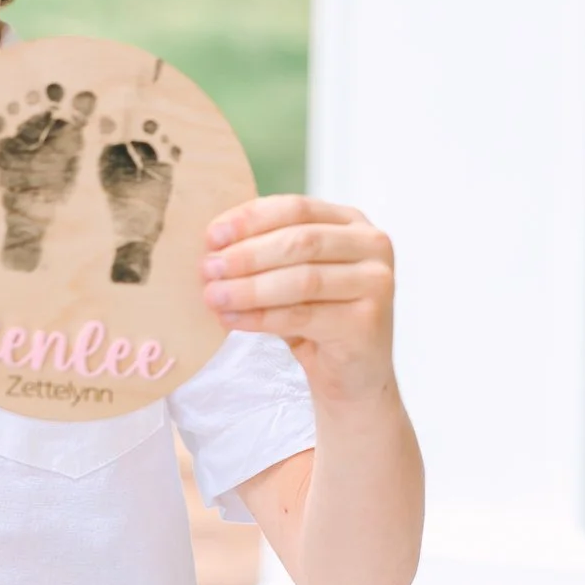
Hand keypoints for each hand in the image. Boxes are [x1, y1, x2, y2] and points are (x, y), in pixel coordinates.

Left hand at [202, 196, 395, 400]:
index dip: (251, 219)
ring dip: (250, 288)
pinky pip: (303, 316)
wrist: (352, 376)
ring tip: (213, 296)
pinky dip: (261, 318)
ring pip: (302, 279)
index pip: (297, 208)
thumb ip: (267, 252)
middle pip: (301, 241)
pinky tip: (232, 319)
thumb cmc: (317, 319)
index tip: (212, 236)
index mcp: (352, 223)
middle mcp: (373, 246)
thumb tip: (213, 243)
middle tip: (208, 269)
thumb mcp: (293, 275)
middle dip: (247, 255)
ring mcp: (377, 283)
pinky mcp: (367, 322)